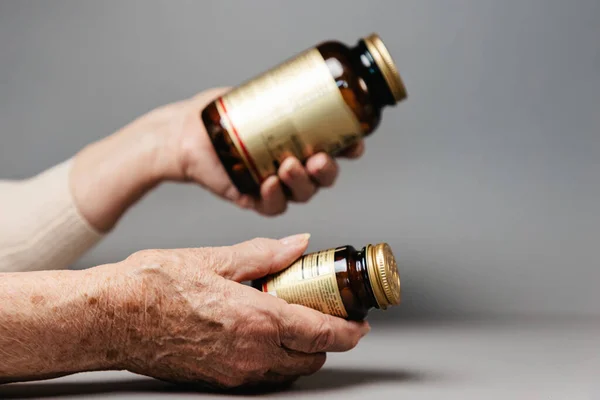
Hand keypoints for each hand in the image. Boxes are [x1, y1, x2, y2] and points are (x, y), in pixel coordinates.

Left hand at [71, 88, 364, 231]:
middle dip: (328, 170)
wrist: (184, 132)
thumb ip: (281, 92)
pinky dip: (275, 198)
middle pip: (324, 177)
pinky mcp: (253, 199)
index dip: (350, 149)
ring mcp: (275, 184)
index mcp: (300, 141)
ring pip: (303, 193)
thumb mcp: (255, 95)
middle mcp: (292, 165)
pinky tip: (269, 184)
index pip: (336, 149)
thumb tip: (306, 80)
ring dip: (303, 183)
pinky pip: (273, 207)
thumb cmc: (219, 113)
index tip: (355, 144)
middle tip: (320, 158)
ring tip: (289, 165)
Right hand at [110, 234, 369, 387]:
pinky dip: (275, 358)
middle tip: (324, 313)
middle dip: (328, 340)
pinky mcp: (218, 379)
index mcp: (257, 320)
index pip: (322, 334)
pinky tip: (261, 332)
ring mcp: (234, 372)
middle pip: (312, 357)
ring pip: (288, 370)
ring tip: (292, 319)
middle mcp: (251, 353)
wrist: (111, 318)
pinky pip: (262, 375)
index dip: (349, 331)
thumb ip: (264, 255)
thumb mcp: (215, 258)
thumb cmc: (154, 285)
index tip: (360, 323)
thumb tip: (298, 245)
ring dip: (302, 350)